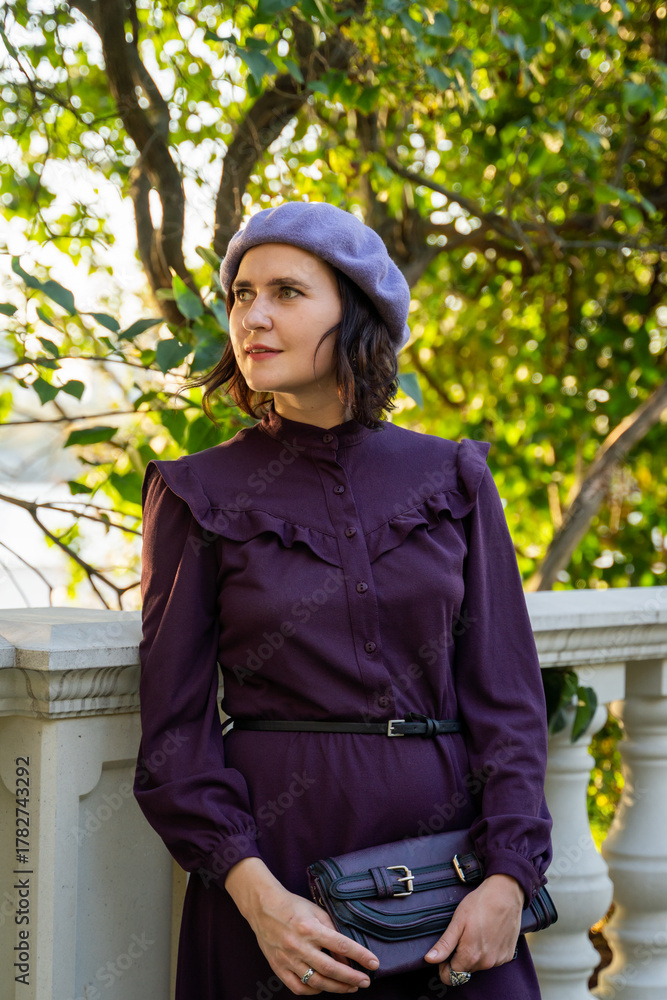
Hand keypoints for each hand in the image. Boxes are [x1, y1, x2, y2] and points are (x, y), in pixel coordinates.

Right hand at [225, 859, 378, 993]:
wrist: (263, 907)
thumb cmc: (293, 907)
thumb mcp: (317, 912)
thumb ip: (332, 931)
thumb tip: (347, 954)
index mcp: (310, 928)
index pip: (341, 945)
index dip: (360, 956)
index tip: (373, 963)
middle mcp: (299, 946)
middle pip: (331, 968)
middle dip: (351, 978)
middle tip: (365, 981)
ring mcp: (287, 959)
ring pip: (316, 981)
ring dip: (336, 987)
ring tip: (350, 987)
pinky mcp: (278, 967)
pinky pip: (298, 987)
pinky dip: (313, 990)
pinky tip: (323, 987)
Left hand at [423, 874, 523, 985]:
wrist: (505, 893)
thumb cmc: (479, 904)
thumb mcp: (457, 921)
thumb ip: (444, 944)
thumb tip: (429, 959)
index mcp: (470, 956)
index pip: (451, 977)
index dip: (444, 967)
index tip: (445, 954)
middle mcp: (486, 963)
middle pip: (465, 971)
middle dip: (459, 959)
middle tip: (460, 937)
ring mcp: (498, 960)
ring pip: (479, 965)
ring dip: (474, 955)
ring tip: (475, 932)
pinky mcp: (508, 955)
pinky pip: (492, 960)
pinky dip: (488, 951)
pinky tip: (487, 934)